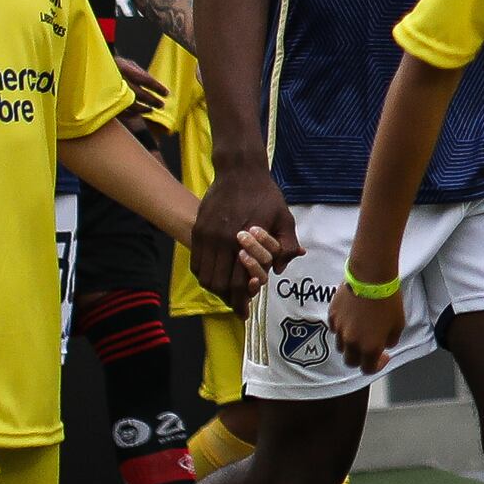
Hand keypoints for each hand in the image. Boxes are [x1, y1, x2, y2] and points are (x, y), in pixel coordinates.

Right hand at [191, 159, 293, 303]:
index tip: (245, 313)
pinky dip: (203, 275)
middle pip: (220, 284)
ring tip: (225, 293)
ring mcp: (207, 236)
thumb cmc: (266, 195)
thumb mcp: (285, 218)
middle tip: (236, 306)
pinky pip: (196, 263)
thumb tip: (280, 270)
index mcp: (247, 241)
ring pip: (205, 277)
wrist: (239, 171)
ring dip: (215, 289)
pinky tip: (214, 277)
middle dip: (229, 299)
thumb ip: (287, 245)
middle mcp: (223, 241)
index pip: (239, 282)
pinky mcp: (198, 230)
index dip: (242, 301)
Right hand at [327, 279, 403, 369]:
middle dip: (360, 358)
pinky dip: (343, 327)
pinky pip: (335, 328)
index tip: (382, 357)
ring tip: (360, 329)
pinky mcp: (332, 315)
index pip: (368, 369)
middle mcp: (352, 342)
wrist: (371, 277)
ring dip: (350, 343)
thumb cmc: (387, 299)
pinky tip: (352, 317)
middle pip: (351, 361)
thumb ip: (390, 340)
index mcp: (369, 347)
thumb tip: (385, 344)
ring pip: (341, 345)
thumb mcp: (399, 324)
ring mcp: (340, 329)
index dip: (376, 365)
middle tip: (368, 347)